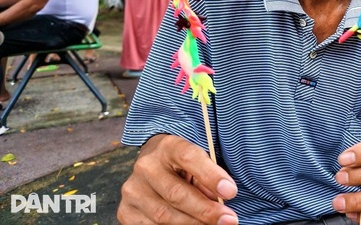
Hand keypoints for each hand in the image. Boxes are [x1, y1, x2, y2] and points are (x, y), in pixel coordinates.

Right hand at [117, 134, 238, 224]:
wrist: (153, 165)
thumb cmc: (184, 165)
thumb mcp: (198, 161)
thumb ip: (208, 177)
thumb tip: (221, 201)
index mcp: (168, 146)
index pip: (189, 158)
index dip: (211, 176)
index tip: (232, 192)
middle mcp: (146, 166)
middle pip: (177, 193)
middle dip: (206, 211)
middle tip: (229, 220)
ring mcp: (133, 189)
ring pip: (164, 215)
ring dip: (193, 224)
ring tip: (214, 224)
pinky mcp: (126, 211)